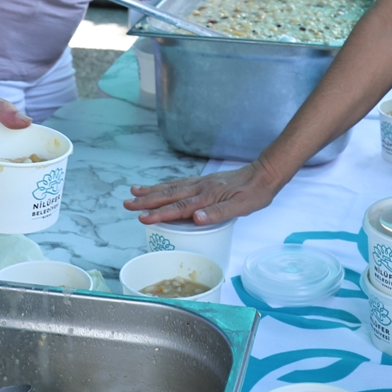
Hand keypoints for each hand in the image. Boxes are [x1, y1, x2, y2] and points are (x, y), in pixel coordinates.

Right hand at [123, 160, 282, 225]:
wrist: (265, 173)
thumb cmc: (255, 193)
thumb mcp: (242, 206)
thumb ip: (219, 213)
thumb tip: (196, 218)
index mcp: (208, 196)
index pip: (179, 207)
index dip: (160, 214)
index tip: (142, 217)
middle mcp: (200, 187)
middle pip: (169, 195)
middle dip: (147, 201)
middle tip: (127, 204)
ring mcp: (201, 182)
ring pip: (171, 187)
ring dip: (152, 191)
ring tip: (134, 192)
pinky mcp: (204, 181)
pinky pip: (179, 183)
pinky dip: (165, 186)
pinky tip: (158, 188)